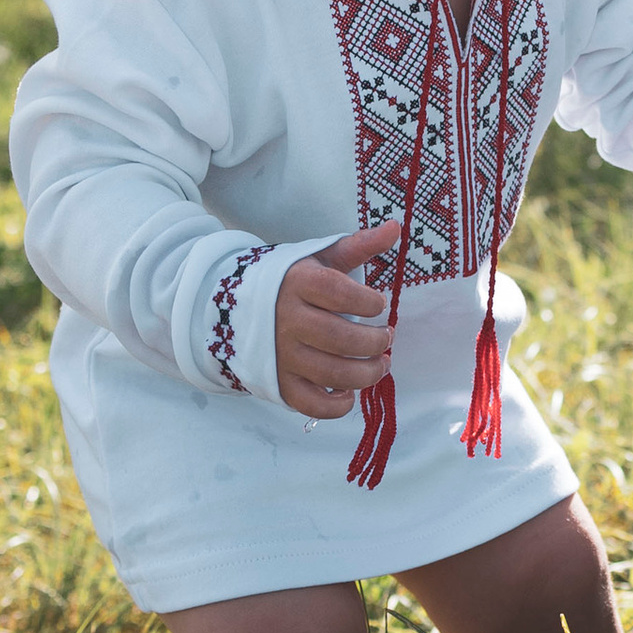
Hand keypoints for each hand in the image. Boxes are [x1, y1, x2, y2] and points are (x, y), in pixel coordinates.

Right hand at [274, 222, 402, 418]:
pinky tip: (350, 391)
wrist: (237, 308)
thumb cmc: (292, 281)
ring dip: (368, 374)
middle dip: (376, 342)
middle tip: (386, 337)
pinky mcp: (279, 383)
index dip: (369, 302)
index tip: (378, 305)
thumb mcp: (321, 258)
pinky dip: (338, 405)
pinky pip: (312, 405)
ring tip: (381, 363)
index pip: (338, 293)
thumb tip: (395, 227)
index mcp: (297, 283)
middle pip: (341, 340)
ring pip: (334, 374)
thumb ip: (359, 245)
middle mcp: (287, 320)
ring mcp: (281, 355)